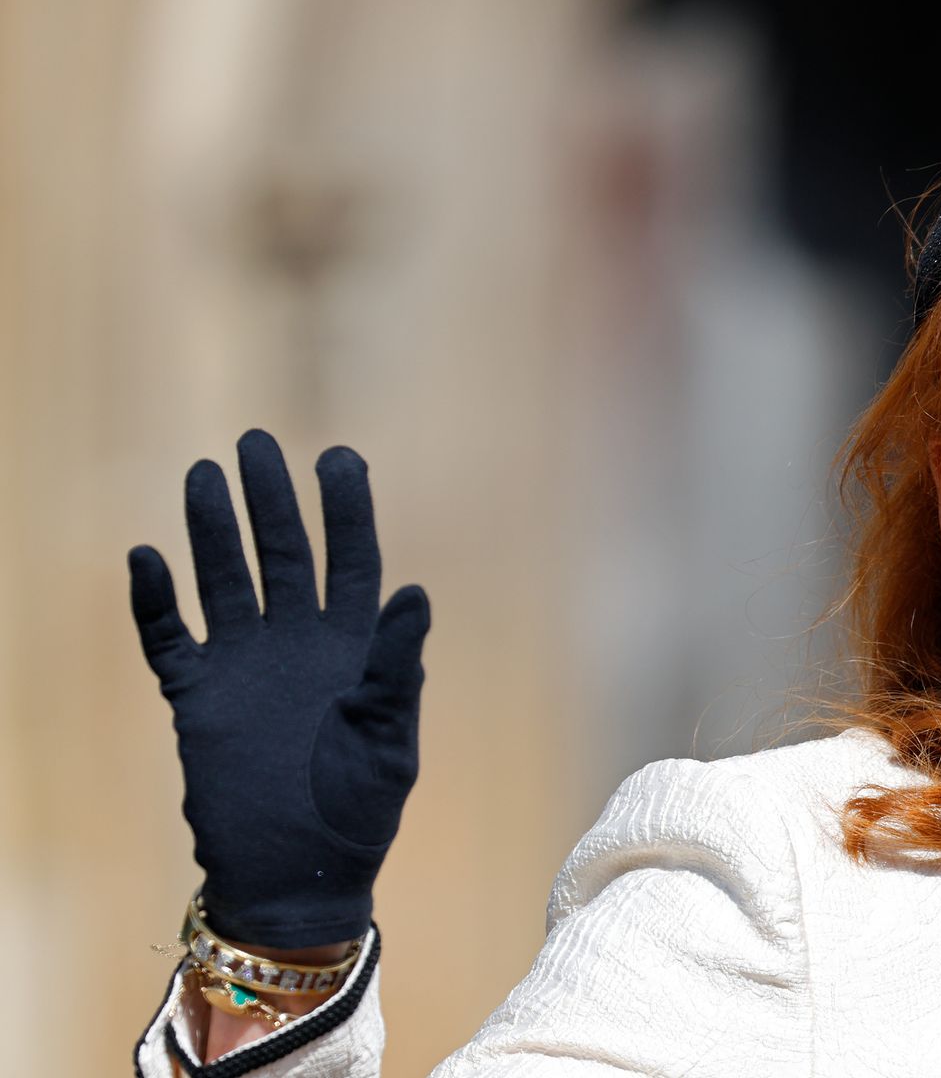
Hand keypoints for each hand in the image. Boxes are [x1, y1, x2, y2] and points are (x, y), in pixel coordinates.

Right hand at [128, 429, 429, 947]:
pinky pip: (169, 638)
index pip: (351, 561)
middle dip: (271, 499)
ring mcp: (245, 667)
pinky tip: (146, 558)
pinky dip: (156, 601)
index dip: (346, 510)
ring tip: (202, 474)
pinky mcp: (197, 698)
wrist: (296, 876)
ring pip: (224, 580)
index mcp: (355, 648)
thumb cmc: (359, 812)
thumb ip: (397, 667)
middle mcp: (298, 644)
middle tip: (255, 441)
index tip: (338, 457)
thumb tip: (416, 594)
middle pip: (282, 554)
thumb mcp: (390, 740)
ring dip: (212, 530)